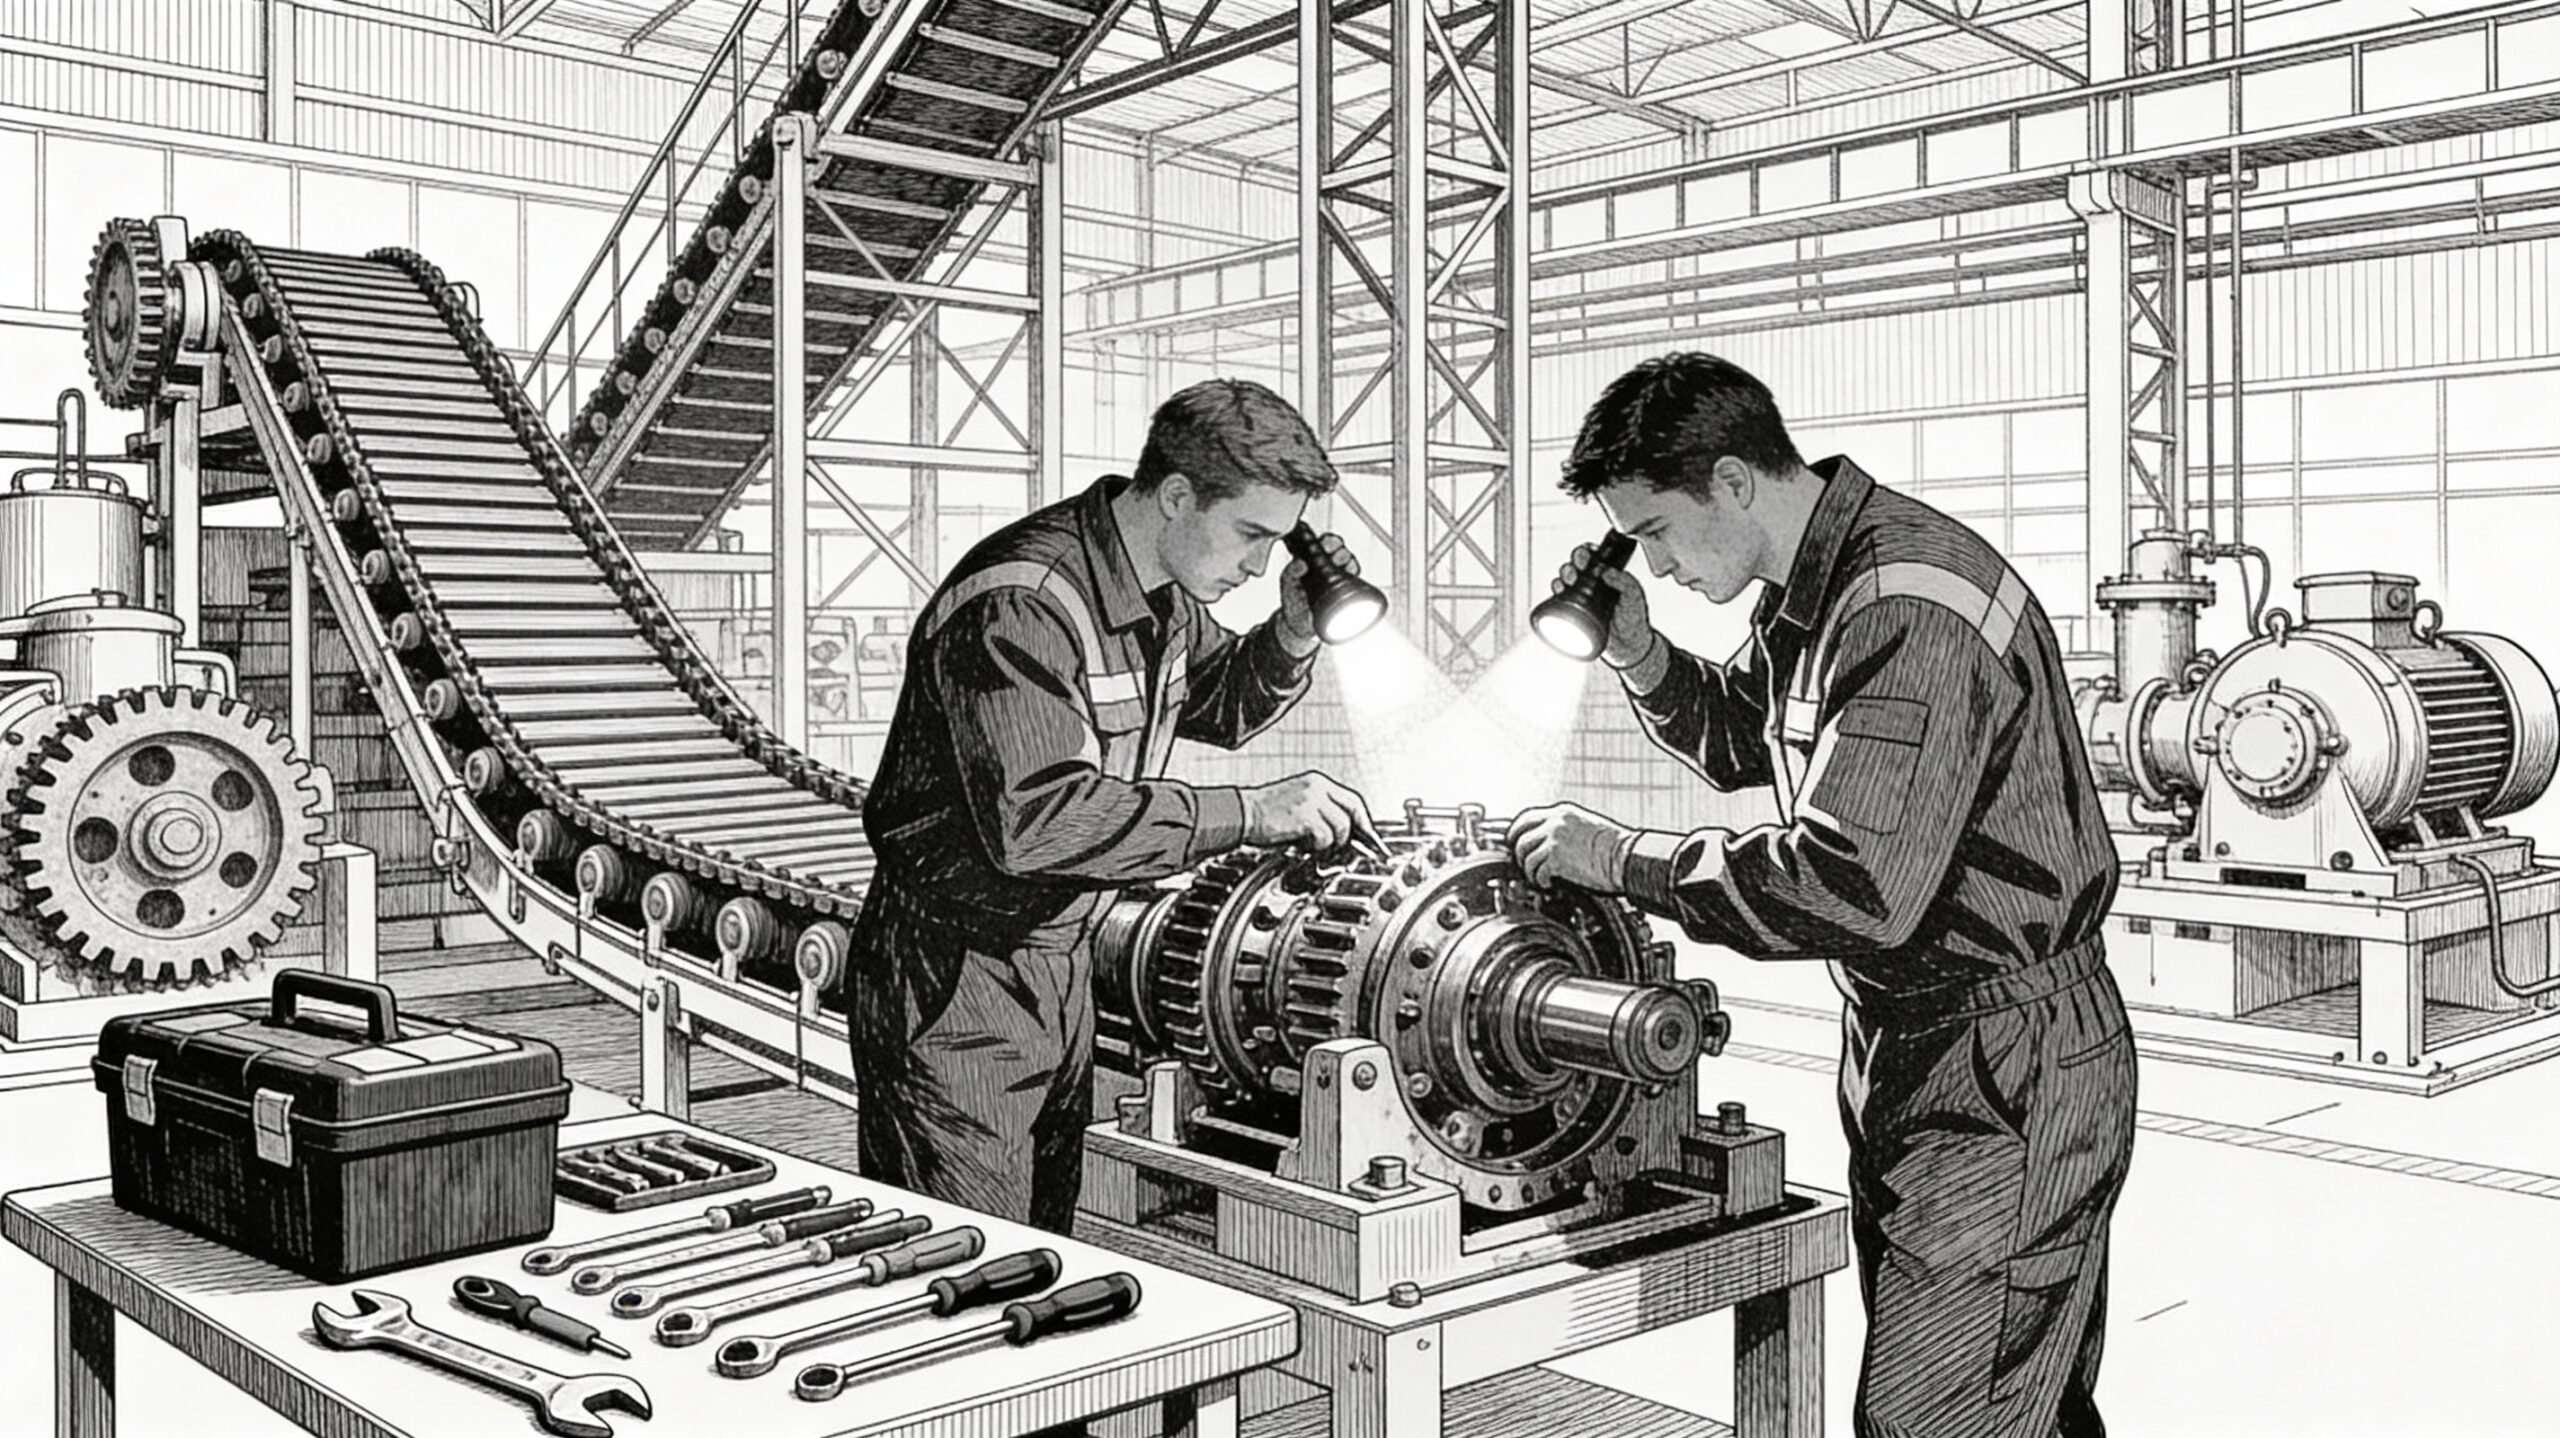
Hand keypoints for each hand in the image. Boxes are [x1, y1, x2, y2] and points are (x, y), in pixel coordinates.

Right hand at [1243, 771, 1374, 851]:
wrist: (1241, 814)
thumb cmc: (1264, 813)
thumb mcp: (1298, 802)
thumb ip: (1321, 810)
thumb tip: (1343, 831)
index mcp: (1316, 782)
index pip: (1352, 799)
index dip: (1363, 820)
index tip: (1368, 835)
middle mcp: (1317, 787)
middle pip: (1353, 811)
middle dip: (1356, 832)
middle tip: (1348, 846)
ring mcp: (1312, 800)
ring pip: (1341, 827)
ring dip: (1329, 843)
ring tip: (1312, 846)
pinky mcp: (1305, 816)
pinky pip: (1325, 837)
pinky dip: (1317, 847)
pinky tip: (1302, 846)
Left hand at [1278, 532, 1359, 650]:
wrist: (1298, 624)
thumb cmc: (1292, 600)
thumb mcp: (1287, 583)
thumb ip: (1290, 571)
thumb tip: (1299, 563)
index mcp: (1314, 559)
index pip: (1325, 544)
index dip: (1329, 541)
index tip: (1326, 544)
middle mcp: (1328, 566)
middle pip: (1340, 550)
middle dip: (1340, 549)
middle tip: (1335, 555)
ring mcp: (1337, 578)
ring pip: (1350, 562)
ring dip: (1349, 560)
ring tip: (1343, 565)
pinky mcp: (1344, 591)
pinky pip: (1355, 579)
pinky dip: (1354, 574)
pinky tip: (1351, 574)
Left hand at [1507, 802, 1634, 892]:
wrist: (1626, 856)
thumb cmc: (1615, 845)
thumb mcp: (1587, 825)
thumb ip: (1566, 828)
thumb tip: (1552, 842)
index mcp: (1563, 813)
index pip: (1527, 818)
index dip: (1516, 832)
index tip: (1514, 842)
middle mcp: (1555, 823)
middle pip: (1520, 837)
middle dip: (1519, 854)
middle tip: (1525, 866)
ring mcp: (1554, 839)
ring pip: (1526, 856)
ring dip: (1531, 870)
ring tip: (1540, 878)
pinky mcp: (1556, 858)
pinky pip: (1537, 872)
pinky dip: (1540, 881)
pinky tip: (1549, 884)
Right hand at [1550, 542, 1653, 667]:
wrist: (1628, 645)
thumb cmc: (1634, 619)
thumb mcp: (1634, 595)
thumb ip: (1625, 581)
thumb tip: (1606, 571)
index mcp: (1607, 575)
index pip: (1592, 557)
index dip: (1586, 552)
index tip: (1586, 554)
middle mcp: (1592, 584)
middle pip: (1575, 565)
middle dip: (1573, 563)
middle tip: (1577, 569)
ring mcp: (1581, 597)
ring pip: (1565, 579)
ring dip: (1563, 575)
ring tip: (1569, 581)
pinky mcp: (1573, 612)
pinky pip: (1559, 598)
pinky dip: (1556, 591)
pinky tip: (1559, 590)